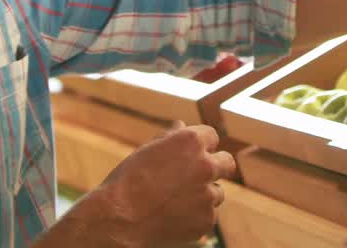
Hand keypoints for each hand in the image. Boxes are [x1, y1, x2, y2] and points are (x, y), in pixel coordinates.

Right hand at [90, 121, 234, 247]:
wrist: (119, 218)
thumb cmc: (128, 179)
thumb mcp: (147, 150)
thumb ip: (170, 138)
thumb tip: (182, 126)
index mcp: (192, 142)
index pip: (212, 137)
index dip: (201, 145)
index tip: (190, 154)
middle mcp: (206, 166)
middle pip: (227, 163)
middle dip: (215, 167)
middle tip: (197, 176)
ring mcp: (208, 195)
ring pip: (216, 193)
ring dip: (202, 195)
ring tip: (173, 201)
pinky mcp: (206, 220)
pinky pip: (206, 216)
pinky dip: (194, 217)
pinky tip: (172, 217)